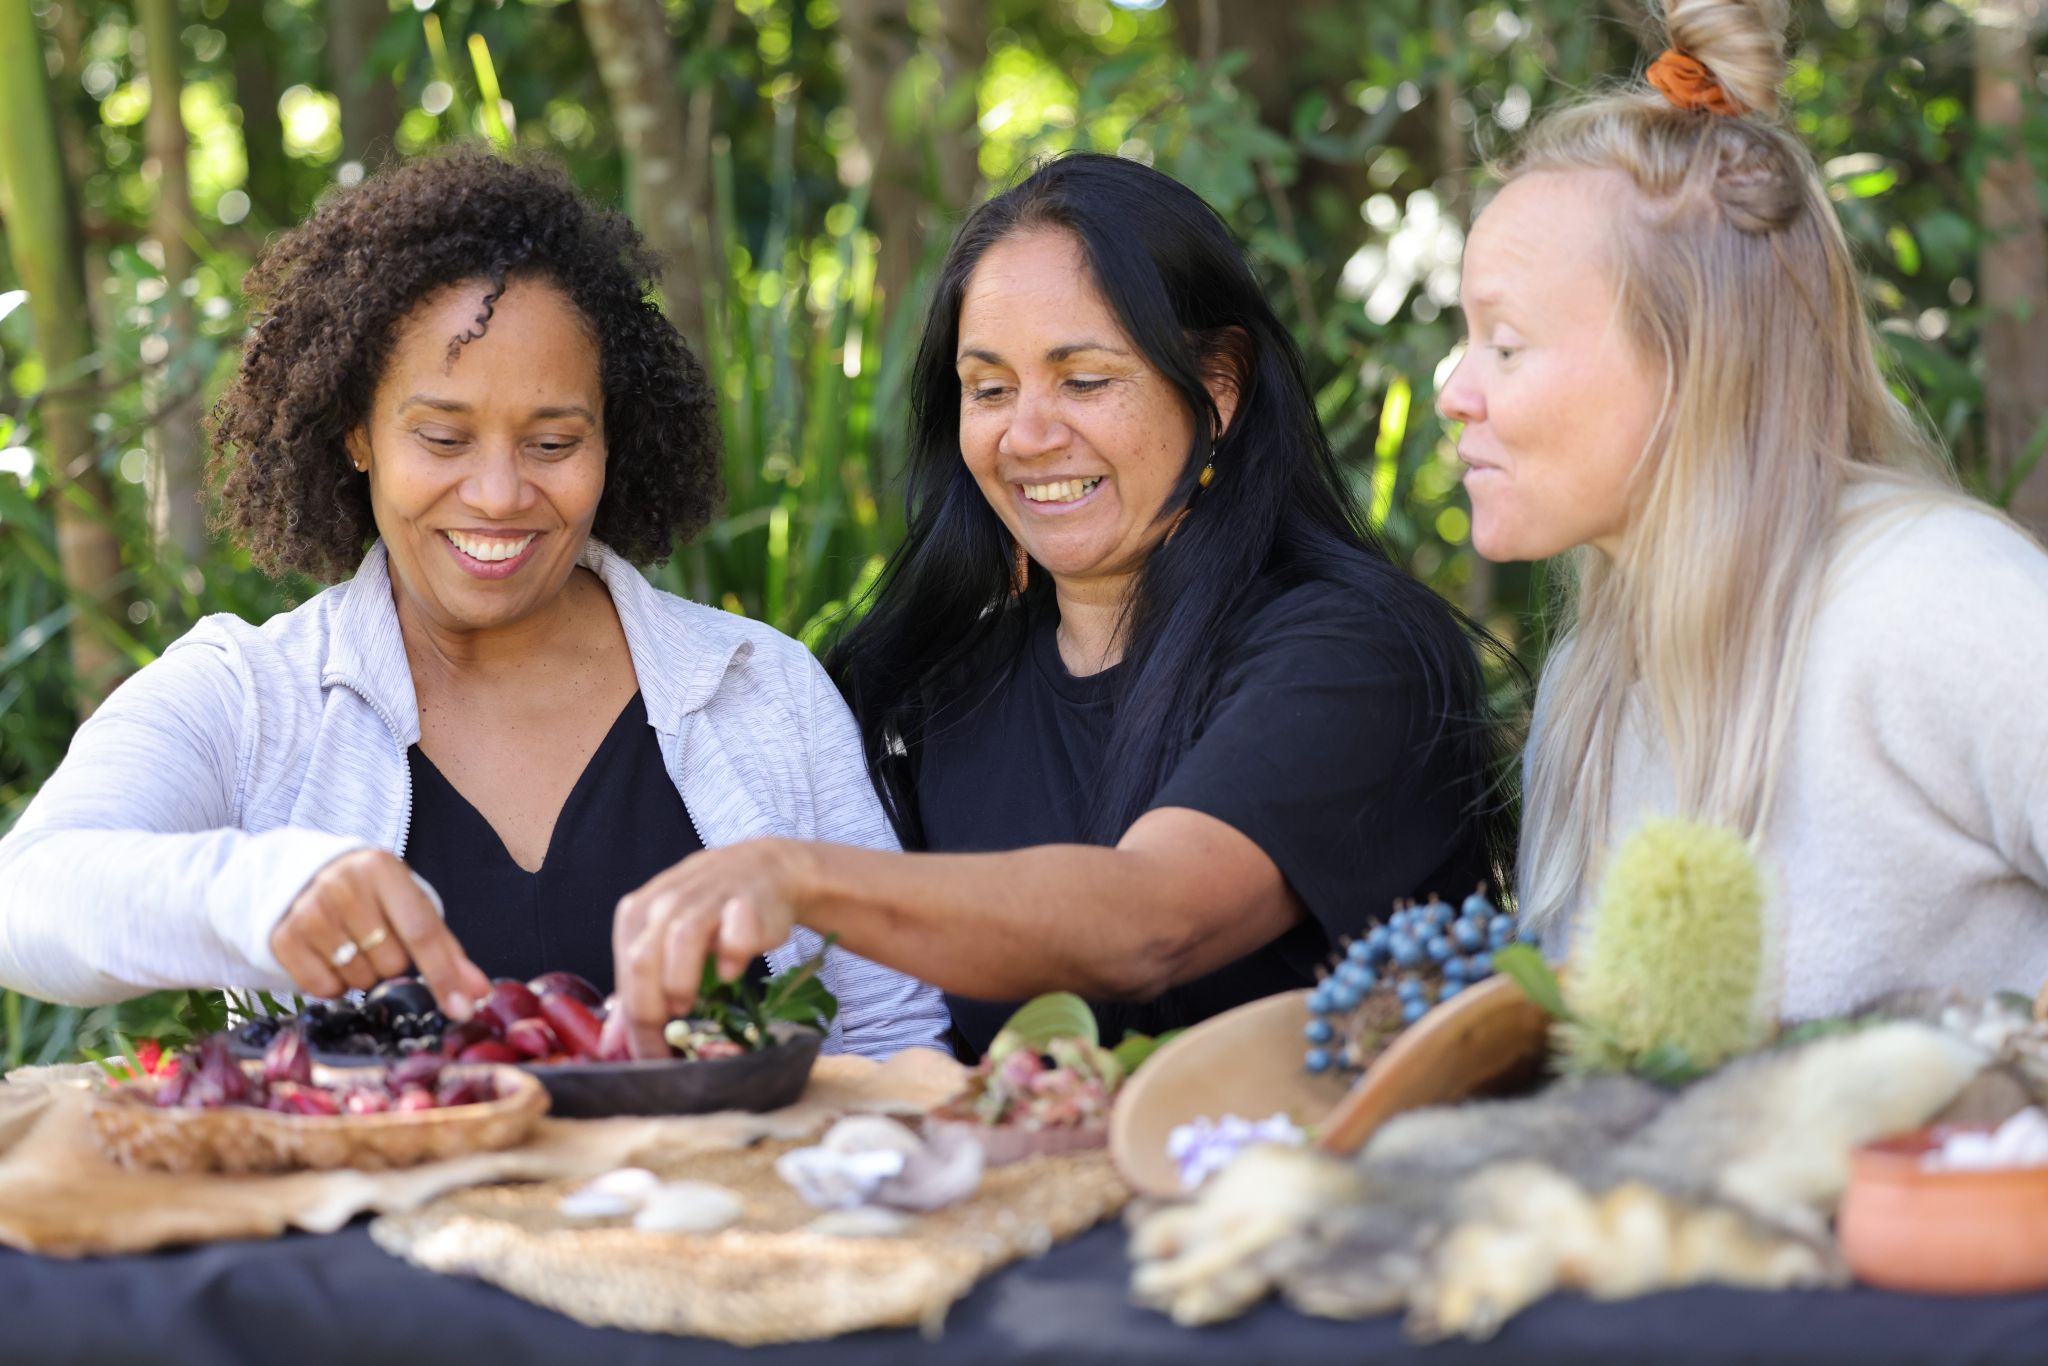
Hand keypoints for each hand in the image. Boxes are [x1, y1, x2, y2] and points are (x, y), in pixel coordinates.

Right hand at [270, 848, 490, 1020]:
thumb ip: (447, 949)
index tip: (463, 1010)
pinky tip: (330, 957)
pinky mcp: (282, 938)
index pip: (421, 932)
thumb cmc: (372, 895)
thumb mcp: (411, 905)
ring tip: (352, 944)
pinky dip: (334, 985)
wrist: (303, 876)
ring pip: (358, 980)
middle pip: (391, 963)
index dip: (444, 975)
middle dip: (393, 964)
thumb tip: (478, 994)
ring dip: (364, 975)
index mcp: (382, 869)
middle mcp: (342, 886)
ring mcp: (308, 911)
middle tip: (378, 939)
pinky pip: (323, 989)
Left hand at [612, 839, 810, 1058]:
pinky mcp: (746, 902)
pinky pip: (735, 934)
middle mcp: (666, 900)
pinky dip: (731, 956)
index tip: (648, 1057)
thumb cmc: (709, 910)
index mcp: (637, 911)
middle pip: (643, 960)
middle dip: (649, 1011)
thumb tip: (615, 1041)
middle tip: (664, 1046)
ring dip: (680, 982)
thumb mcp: (665, 937)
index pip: (625, 972)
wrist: (764, 871)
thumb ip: (641, 983)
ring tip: (686, 1006)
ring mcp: (707, 898)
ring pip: (681, 940)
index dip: (632, 1023)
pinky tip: (730, 971)